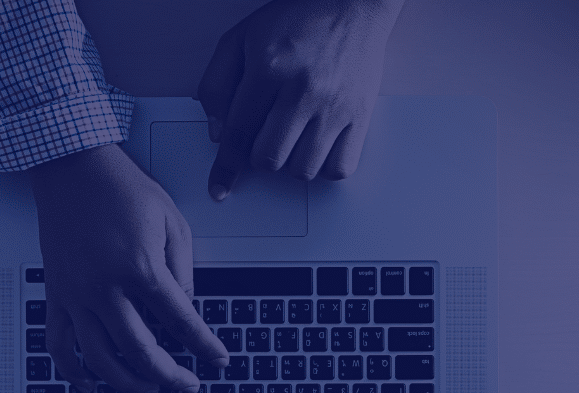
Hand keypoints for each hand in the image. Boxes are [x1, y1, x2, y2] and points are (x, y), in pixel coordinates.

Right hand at [30, 143, 226, 392]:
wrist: (72, 167)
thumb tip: (185, 309)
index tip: (217, 360)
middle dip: (169, 375)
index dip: (204, 346)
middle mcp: (105, 288)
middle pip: (141, 350)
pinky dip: (72, 371)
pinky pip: (58, 343)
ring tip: (149, 388)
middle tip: (187, 383)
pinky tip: (89, 386)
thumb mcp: (172, 222)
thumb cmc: (123, 188)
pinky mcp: (56, 294)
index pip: (181, 322)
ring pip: (100, 358)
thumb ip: (182, 271)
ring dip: (127, 382)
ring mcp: (76, 294)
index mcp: (140, 268)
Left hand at [196, 0, 404, 199]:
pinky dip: (324, 167)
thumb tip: (219, 132)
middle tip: (267, 135)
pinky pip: (339, 168)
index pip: (239, 133)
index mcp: (268, 68)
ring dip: (292, 162)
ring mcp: (335, 107)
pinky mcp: (360, 117)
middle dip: (260, 156)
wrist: (353, 4)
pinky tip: (318, 146)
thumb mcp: (241, 38)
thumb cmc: (297, 20)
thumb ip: (218, 83)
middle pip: (269, 158)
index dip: (226, 167)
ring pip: (303, 170)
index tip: (220, 188)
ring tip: (295, 137)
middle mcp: (302, 91)